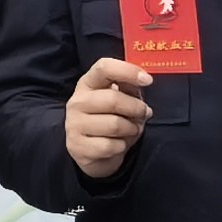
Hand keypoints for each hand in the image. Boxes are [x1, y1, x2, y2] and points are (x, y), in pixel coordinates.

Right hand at [66, 55, 152, 179]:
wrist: (94, 152)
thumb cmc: (111, 120)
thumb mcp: (122, 101)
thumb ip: (129, 88)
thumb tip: (143, 79)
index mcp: (88, 84)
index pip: (104, 68)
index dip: (127, 71)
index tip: (148, 80)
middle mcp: (77, 102)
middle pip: (113, 99)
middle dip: (136, 109)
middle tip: (144, 114)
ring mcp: (74, 124)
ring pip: (115, 125)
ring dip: (132, 130)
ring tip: (131, 130)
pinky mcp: (78, 147)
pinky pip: (110, 146)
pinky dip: (121, 147)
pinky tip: (117, 145)